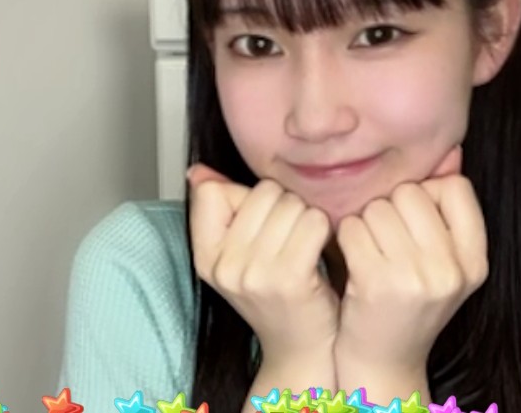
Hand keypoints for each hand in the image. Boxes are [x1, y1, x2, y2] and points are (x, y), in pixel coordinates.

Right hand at [187, 163, 340, 364]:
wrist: (303, 348)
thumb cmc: (276, 295)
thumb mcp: (238, 255)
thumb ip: (220, 208)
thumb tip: (197, 172)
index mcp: (205, 258)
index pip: (213, 191)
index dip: (246, 198)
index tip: (259, 224)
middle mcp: (224, 267)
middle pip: (262, 192)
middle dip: (284, 205)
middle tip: (290, 237)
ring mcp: (255, 275)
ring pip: (292, 204)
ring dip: (307, 217)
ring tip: (305, 245)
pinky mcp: (290, 279)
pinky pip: (313, 222)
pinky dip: (323, 229)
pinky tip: (320, 248)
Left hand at [333, 145, 488, 399]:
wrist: (384, 361)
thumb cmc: (409, 303)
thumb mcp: (442, 261)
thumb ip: (447, 209)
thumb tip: (452, 152)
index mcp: (475, 261)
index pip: (455, 188)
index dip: (428, 194)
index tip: (415, 223)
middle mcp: (452, 269)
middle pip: (411, 193)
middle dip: (391, 209)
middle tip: (388, 243)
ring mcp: (416, 277)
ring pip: (379, 207)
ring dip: (366, 223)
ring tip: (371, 253)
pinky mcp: (377, 282)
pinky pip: (353, 227)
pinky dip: (346, 238)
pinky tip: (353, 261)